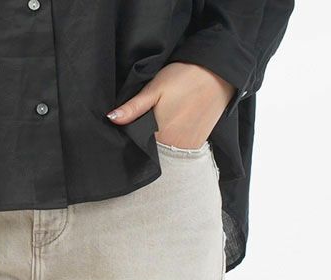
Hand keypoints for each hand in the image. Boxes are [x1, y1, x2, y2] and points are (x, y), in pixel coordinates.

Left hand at [107, 62, 235, 150]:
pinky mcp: (198, 144)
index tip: (130, 133)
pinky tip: (172, 131)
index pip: (138, 149)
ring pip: (166, 154)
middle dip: (145, 146)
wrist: (218, 74)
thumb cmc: (185, 78)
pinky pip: (180, 152)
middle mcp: (174, 147)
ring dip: (160, 147)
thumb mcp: (154, 88)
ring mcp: (188, 148)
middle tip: (147, 126)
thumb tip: (111, 119)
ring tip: (160, 127)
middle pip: (152, 154)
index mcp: (160, 136)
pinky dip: (173, 146)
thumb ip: (133, 107)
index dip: (132, 143)